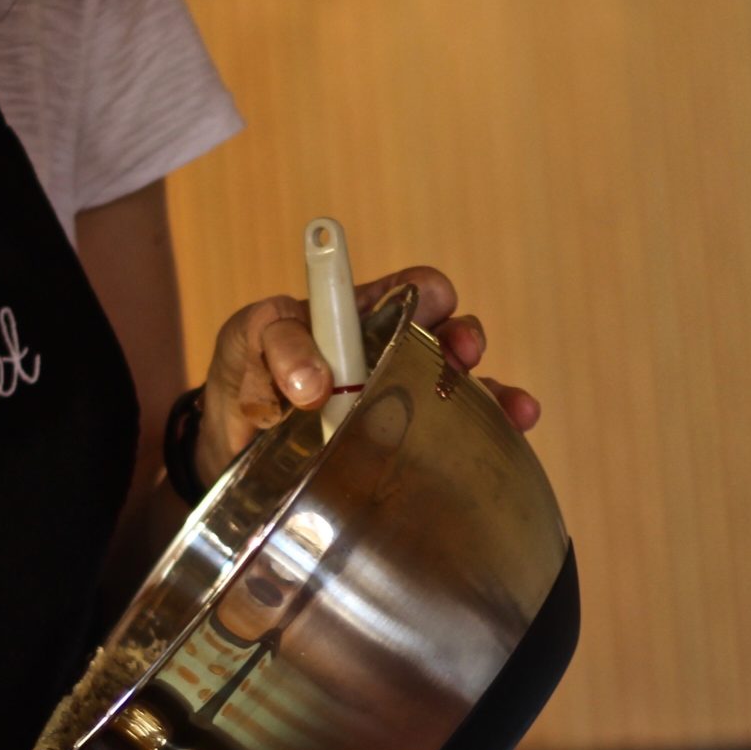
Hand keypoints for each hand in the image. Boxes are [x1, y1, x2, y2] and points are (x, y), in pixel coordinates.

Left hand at [192, 265, 540, 483]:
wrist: (235, 458)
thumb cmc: (245, 387)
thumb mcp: (245, 346)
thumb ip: (277, 343)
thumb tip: (319, 384)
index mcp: (359, 316)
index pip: (407, 291)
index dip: (423, 293)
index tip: (426, 304)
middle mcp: (391, 351)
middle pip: (448, 331)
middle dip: (461, 336)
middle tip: (458, 351)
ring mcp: (403, 399)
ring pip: (461, 383)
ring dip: (487, 387)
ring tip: (507, 404)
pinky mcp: (411, 443)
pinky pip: (460, 429)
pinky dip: (493, 424)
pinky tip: (515, 423)